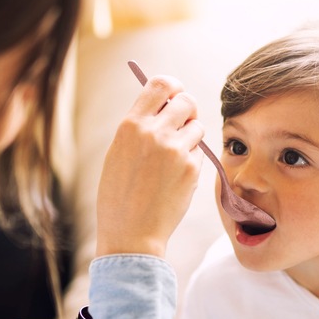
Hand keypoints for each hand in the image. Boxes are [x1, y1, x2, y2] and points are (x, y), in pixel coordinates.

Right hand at [96, 74, 203, 256]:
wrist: (130, 233)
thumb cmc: (120, 196)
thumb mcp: (119, 153)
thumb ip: (139, 127)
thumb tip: (164, 104)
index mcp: (131, 125)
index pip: (161, 84)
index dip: (173, 87)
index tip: (175, 96)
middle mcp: (154, 132)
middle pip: (186, 100)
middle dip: (187, 111)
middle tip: (181, 126)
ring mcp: (175, 150)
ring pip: (197, 126)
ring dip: (191, 137)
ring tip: (173, 159)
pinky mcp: (191, 168)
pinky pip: (200, 151)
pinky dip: (192, 160)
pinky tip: (175, 178)